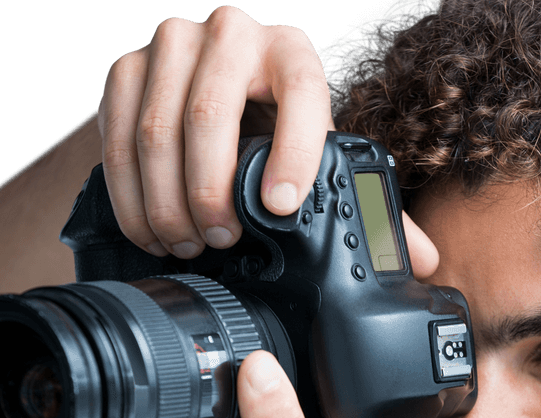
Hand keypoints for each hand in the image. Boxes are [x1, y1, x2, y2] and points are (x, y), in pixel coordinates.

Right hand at [97, 7, 438, 277]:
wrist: (213, 102)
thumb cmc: (276, 134)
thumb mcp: (321, 158)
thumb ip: (368, 203)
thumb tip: (424, 259)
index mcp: (292, 53)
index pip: (299, 95)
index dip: (292, 154)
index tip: (281, 207)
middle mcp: (232, 35)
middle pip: (209, 115)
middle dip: (211, 193)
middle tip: (222, 241)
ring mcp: (172, 46)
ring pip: (157, 130)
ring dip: (168, 202)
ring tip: (188, 243)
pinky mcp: (125, 69)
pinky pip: (116, 137)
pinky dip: (131, 195)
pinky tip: (152, 229)